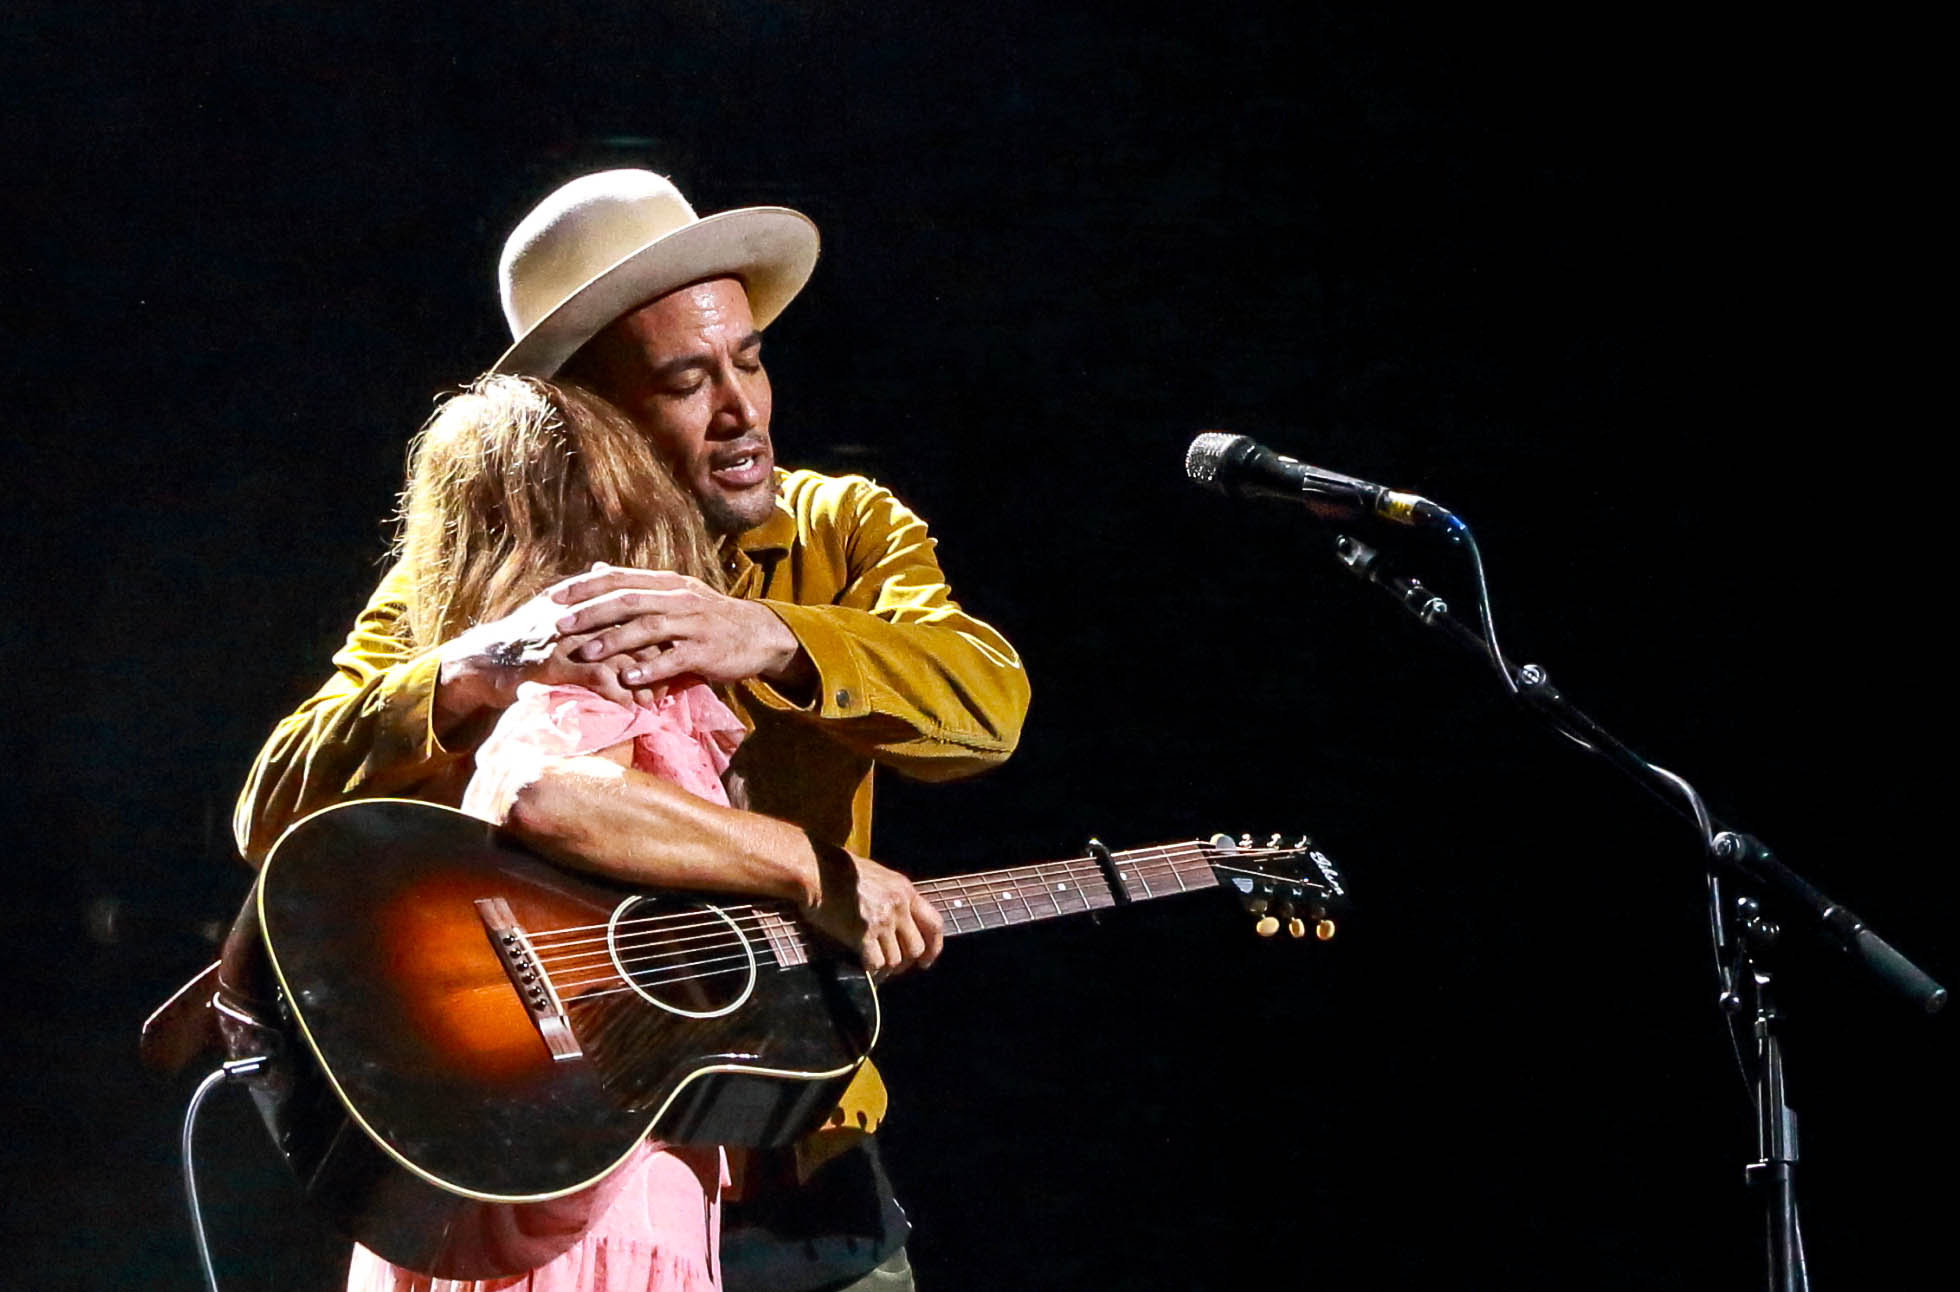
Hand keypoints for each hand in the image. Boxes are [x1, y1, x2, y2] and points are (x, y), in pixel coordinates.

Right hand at [433, 577, 660, 725]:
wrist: (481, 661)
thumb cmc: (521, 637)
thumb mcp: (551, 606)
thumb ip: (582, 592)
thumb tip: (604, 569)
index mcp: (581, 600)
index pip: (631, 606)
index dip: (656, 627)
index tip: (675, 648)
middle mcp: (577, 615)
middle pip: (633, 630)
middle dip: (656, 655)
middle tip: (674, 677)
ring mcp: (566, 640)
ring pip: (619, 654)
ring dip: (642, 679)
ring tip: (656, 699)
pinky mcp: (554, 665)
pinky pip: (598, 678)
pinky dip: (619, 693)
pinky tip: (631, 708)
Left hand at [550, 564, 811, 692]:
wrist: (759, 634)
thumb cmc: (710, 617)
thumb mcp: (676, 593)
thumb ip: (636, 584)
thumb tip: (595, 569)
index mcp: (668, 583)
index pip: (619, 579)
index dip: (585, 588)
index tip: (553, 598)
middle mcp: (679, 598)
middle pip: (628, 600)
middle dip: (591, 613)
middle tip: (559, 626)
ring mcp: (694, 624)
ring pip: (648, 627)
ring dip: (614, 640)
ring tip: (585, 654)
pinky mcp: (707, 651)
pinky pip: (675, 658)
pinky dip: (650, 668)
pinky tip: (628, 678)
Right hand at [803, 850, 944, 976]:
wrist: (816, 870)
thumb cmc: (839, 869)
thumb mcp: (878, 875)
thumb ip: (893, 896)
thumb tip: (898, 920)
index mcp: (905, 891)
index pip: (934, 924)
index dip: (934, 947)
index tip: (926, 960)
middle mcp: (898, 907)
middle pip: (917, 948)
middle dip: (907, 962)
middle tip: (894, 967)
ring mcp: (881, 921)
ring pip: (896, 959)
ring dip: (886, 968)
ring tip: (875, 967)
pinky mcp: (861, 934)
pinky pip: (875, 963)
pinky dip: (871, 970)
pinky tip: (863, 967)